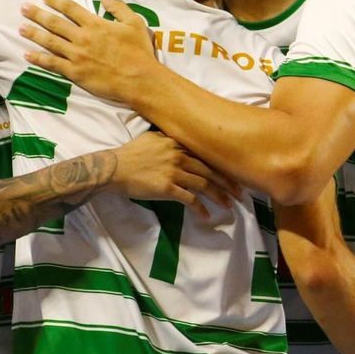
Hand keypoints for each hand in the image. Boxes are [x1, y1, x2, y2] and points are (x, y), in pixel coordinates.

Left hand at [19, 0, 159, 105]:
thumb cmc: (139, 51)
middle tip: (23, 8)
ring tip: (20, 28)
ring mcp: (77, 55)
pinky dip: (39, 59)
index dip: (57, 1)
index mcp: (96, 24)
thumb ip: (118, 7)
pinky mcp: (75, 72)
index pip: (71, 9)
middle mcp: (82, 37)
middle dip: (38, 14)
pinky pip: (53, 64)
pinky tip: (27, 54)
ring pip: (50, 42)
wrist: (139, 79)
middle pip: (55, 23)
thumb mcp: (134, 23)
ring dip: (34, 34)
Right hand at [108, 132, 239, 215]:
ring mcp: (174, 172)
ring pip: (204, 184)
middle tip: (240, 192)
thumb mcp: (150, 138)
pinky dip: (200, 209)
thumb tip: (177, 140)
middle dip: (227, 182)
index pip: (205, 154)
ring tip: (229, 205)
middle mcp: (178, 155)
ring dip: (219, 196)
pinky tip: (206, 215)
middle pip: (210, 169)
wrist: (114, 168)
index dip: (221, 164)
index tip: (233, 172)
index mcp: (176, 143)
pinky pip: (189, 199)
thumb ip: (167, 139)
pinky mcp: (167, 188)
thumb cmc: (131, 154)